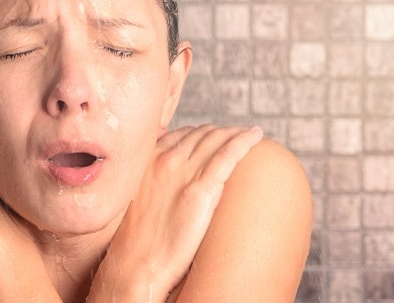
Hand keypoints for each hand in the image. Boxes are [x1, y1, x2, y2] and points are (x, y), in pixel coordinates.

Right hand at [89, 124, 263, 301]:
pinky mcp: (201, 190)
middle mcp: (165, 159)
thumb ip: (151, 179)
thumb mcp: (136, 197)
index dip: (202, 133)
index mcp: (148, 159)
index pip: (182, 134)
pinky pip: (228, 155)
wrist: (137, 261)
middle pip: (202, 134)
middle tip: (237, 136)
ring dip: (236, 133)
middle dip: (221, 132)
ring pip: (217, 140)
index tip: (214, 137)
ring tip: (250, 135)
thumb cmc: (136, 237)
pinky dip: (244, 141)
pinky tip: (256, 137)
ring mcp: (183, 172)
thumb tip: (167, 179)